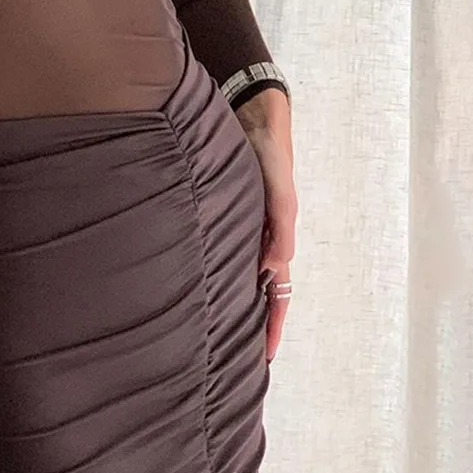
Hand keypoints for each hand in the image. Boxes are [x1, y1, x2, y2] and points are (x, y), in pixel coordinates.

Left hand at [234, 89, 296, 362]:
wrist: (252, 114)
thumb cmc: (271, 151)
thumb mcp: (280, 189)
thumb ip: (279, 225)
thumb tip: (271, 270)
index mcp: (277, 238)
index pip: (278, 293)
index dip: (273, 325)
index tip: (266, 358)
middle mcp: (257, 235)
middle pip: (256, 289)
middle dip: (250, 321)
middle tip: (231, 354)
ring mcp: (238, 223)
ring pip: (235, 271)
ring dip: (229, 298)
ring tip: (209, 327)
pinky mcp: (219, 207)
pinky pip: (218, 246)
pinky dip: (212, 266)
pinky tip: (193, 277)